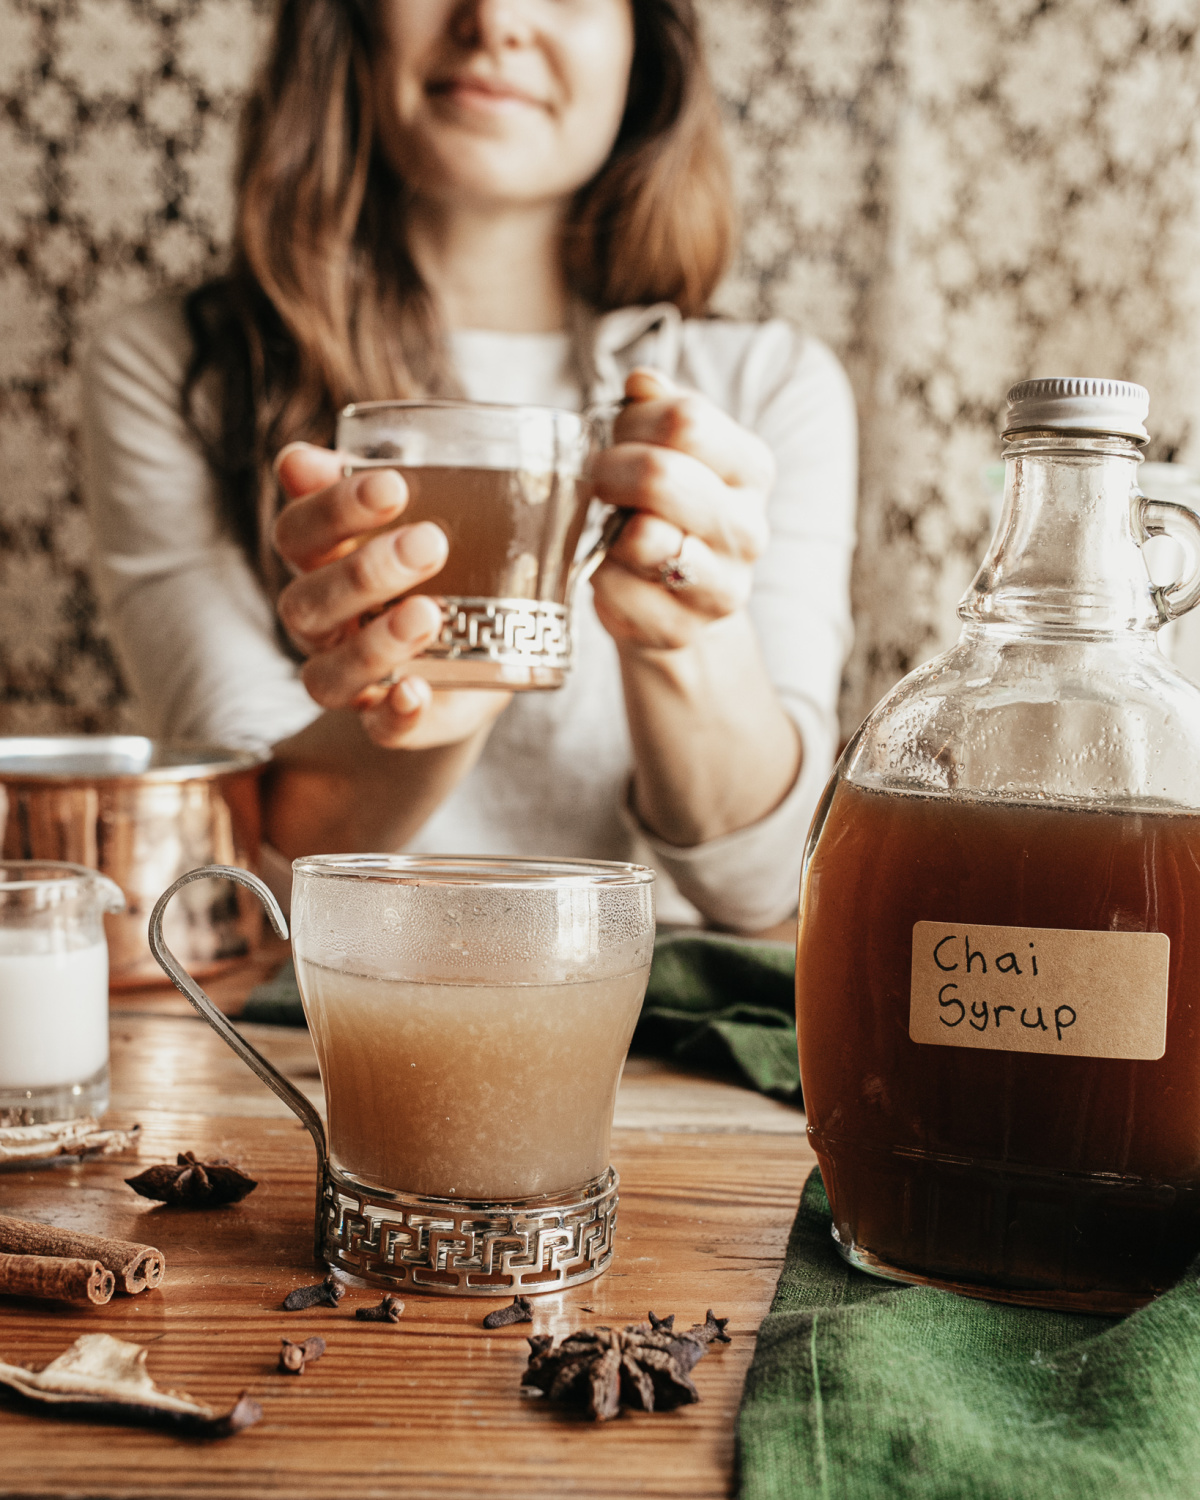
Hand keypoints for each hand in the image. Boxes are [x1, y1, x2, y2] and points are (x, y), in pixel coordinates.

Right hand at [273, 444, 510, 748]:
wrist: (487, 653)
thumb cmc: (451, 568)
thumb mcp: (436, 516)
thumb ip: (397, 476)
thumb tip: (318, 450)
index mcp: (324, 561)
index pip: (299, 531)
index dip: (333, 507)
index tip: (392, 482)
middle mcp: (323, 624)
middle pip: (308, 602)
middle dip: (364, 571)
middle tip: (431, 542)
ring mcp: (354, 680)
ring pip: (330, 675)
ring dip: (376, 643)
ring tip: (428, 614)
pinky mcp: (394, 723)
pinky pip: (380, 730)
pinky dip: (395, 714)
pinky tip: (416, 692)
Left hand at [589, 369, 774, 651]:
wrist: (677, 603)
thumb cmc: (665, 511)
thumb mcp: (670, 451)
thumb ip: (658, 410)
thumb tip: (642, 383)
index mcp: (751, 469)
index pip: (686, 420)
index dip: (632, 423)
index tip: (615, 437)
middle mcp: (748, 529)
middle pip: (661, 475)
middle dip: (608, 471)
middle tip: (596, 481)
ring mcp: (721, 586)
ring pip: (641, 538)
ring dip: (605, 526)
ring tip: (610, 527)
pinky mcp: (680, 629)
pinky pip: (614, 586)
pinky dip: (597, 573)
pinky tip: (611, 569)